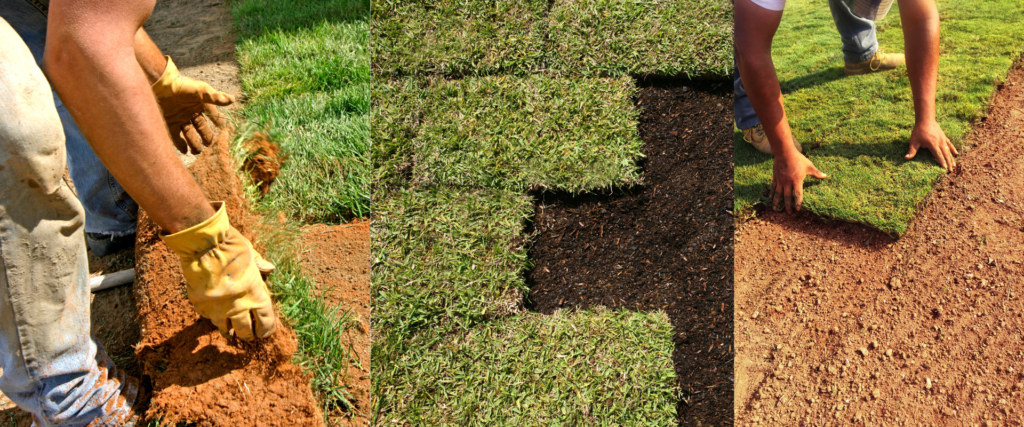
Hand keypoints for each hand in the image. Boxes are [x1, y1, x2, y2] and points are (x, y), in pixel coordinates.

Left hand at [152, 56, 233, 154]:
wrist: (160, 84)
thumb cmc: (182, 85)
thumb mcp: (201, 90)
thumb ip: (215, 97)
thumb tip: (232, 100)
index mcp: (200, 105)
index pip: (213, 115)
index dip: (219, 122)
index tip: (225, 129)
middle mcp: (191, 113)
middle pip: (202, 128)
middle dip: (207, 137)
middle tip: (211, 145)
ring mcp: (180, 119)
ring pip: (190, 135)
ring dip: (194, 143)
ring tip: (197, 152)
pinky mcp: (169, 123)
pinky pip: (176, 137)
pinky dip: (181, 145)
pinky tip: (185, 151)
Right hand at [161, 202, 277, 340]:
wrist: (204, 245)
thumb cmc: (231, 247)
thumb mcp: (251, 253)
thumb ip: (259, 264)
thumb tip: (270, 268)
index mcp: (256, 295)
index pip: (265, 321)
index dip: (266, 329)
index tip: (264, 332)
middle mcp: (238, 306)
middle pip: (245, 331)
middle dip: (248, 335)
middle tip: (248, 335)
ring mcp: (218, 308)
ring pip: (224, 328)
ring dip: (227, 330)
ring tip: (229, 333)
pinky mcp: (200, 305)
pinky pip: (207, 316)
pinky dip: (210, 316)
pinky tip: (212, 314)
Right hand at [771, 151, 826, 212]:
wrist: (784, 152)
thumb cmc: (798, 159)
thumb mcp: (809, 166)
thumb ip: (816, 173)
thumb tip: (825, 176)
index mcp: (796, 181)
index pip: (797, 194)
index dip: (798, 203)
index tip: (798, 209)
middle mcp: (787, 183)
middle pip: (787, 197)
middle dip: (788, 206)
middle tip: (789, 213)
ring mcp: (780, 181)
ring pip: (778, 194)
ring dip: (776, 202)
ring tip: (775, 209)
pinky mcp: (775, 178)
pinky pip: (773, 187)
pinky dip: (772, 193)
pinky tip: (770, 198)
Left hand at [906, 120, 957, 171]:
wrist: (925, 120)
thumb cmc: (919, 131)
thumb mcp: (914, 141)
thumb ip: (911, 150)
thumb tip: (906, 158)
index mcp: (932, 144)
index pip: (938, 155)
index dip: (941, 161)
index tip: (945, 168)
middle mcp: (939, 142)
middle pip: (945, 154)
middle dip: (948, 162)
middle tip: (951, 170)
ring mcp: (943, 139)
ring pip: (948, 150)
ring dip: (951, 158)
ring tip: (954, 165)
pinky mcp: (944, 137)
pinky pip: (949, 144)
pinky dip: (952, 149)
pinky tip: (955, 153)